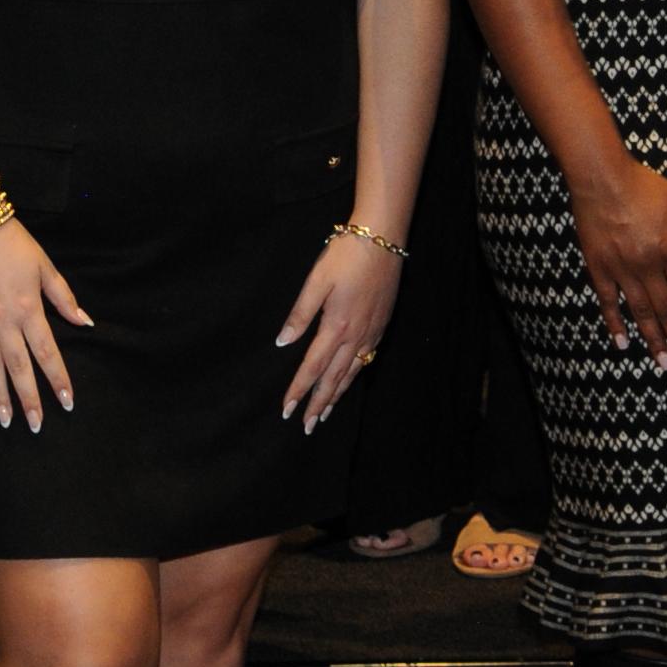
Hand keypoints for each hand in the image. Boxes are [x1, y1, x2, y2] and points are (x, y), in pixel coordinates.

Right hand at [0, 218, 91, 430]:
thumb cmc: (14, 246)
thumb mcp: (45, 267)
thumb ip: (64, 298)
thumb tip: (86, 323)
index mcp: (29, 310)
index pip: (47, 353)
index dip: (58, 380)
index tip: (67, 402)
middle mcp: (5, 323)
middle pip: (19, 369)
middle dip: (29, 399)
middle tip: (35, 426)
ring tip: (5, 421)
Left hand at [277, 231, 405, 430]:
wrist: (384, 239)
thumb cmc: (346, 255)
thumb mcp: (316, 280)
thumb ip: (300, 314)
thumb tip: (282, 343)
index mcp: (335, 326)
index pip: (312, 368)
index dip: (298, 391)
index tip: (286, 410)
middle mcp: (355, 336)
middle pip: (333, 379)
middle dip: (318, 404)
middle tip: (306, 427)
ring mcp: (371, 333)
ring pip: (351, 374)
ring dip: (336, 396)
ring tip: (325, 415)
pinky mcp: (381, 326)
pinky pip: (365, 361)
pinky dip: (353, 377)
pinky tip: (348, 381)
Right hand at [568, 151, 666, 373]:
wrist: (601, 176)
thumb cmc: (643, 185)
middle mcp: (648, 265)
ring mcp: (621, 269)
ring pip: (642, 312)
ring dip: (654, 340)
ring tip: (663, 363)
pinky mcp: (599, 267)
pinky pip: (609, 301)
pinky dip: (616, 324)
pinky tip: (623, 343)